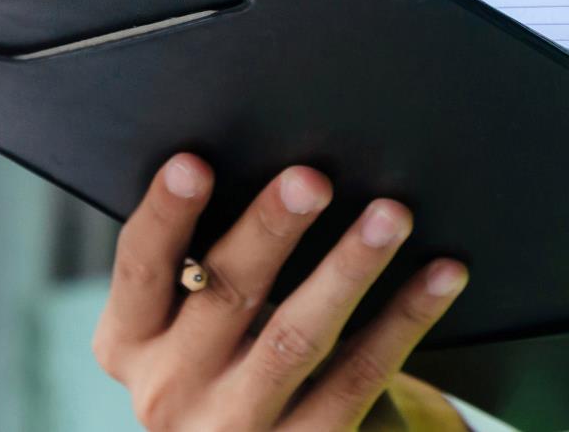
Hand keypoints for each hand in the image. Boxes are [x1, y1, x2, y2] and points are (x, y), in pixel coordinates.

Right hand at [92, 153, 469, 430]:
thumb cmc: (222, 352)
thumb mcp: (186, 320)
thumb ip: (204, 261)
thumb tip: (277, 170)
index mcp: (128, 342)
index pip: (139, 269)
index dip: (167, 215)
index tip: (195, 163)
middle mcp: (168, 391)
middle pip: (224, 295)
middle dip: (270, 230)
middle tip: (312, 179)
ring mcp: (233, 428)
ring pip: (295, 338)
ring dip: (347, 268)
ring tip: (389, 216)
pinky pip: (359, 377)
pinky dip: (405, 318)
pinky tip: (439, 276)